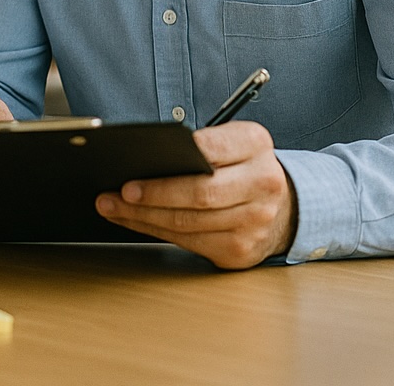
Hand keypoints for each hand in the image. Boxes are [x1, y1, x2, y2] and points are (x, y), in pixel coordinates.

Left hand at [95, 120, 296, 268]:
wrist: (283, 207)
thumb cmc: (239, 167)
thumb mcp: (229, 142)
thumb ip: (198, 146)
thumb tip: (142, 160)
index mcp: (255, 146)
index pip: (211, 149)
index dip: (176, 158)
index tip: (142, 162)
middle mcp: (262, 184)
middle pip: (200, 194)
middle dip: (153, 194)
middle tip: (119, 191)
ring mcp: (255, 222)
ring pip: (189, 223)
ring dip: (142, 216)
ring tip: (111, 206)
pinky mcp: (241, 250)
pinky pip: (189, 242)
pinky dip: (154, 231)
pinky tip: (132, 221)